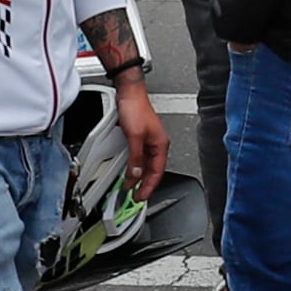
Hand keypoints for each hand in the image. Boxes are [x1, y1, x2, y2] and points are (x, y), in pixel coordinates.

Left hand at [113, 77, 167, 198]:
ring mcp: (149, 141)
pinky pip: (140, 157)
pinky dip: (135, 166)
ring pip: (146, 164)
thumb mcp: (134, 136)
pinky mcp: (141, 137)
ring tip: (131, 187)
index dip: (149, 186)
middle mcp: (157, 144)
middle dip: (144, 184)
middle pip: (153, 170)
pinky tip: (130, 171)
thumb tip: (137, 174)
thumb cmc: (136, 108)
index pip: (157, 172)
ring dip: (138, 176)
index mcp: (161, 144)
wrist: (129, 93)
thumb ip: (136, 157)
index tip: (141, 196)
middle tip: (136, 196)